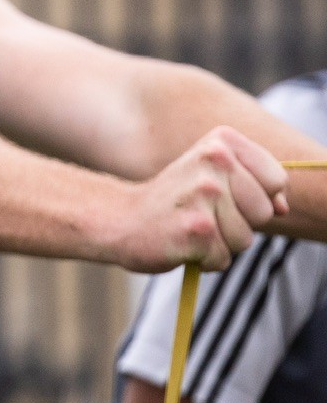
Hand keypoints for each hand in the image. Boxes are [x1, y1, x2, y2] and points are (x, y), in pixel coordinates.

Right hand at [115, 127, 289, 271]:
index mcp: (220, 142)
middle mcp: (213, 161)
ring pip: (245, 239)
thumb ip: (256, 186)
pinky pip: (223, 258)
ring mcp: (204, 194)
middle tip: (201, 213)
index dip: (257, 196)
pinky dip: (204, 260)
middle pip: (263, 211)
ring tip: (189, 228)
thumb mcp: (214, 178)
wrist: (119, 218)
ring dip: (221, 243)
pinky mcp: (196, 229)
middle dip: (239, 223)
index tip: (224, 195)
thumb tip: (283, 207)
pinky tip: (180, 243)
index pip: (277, 180)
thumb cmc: (173, 201)